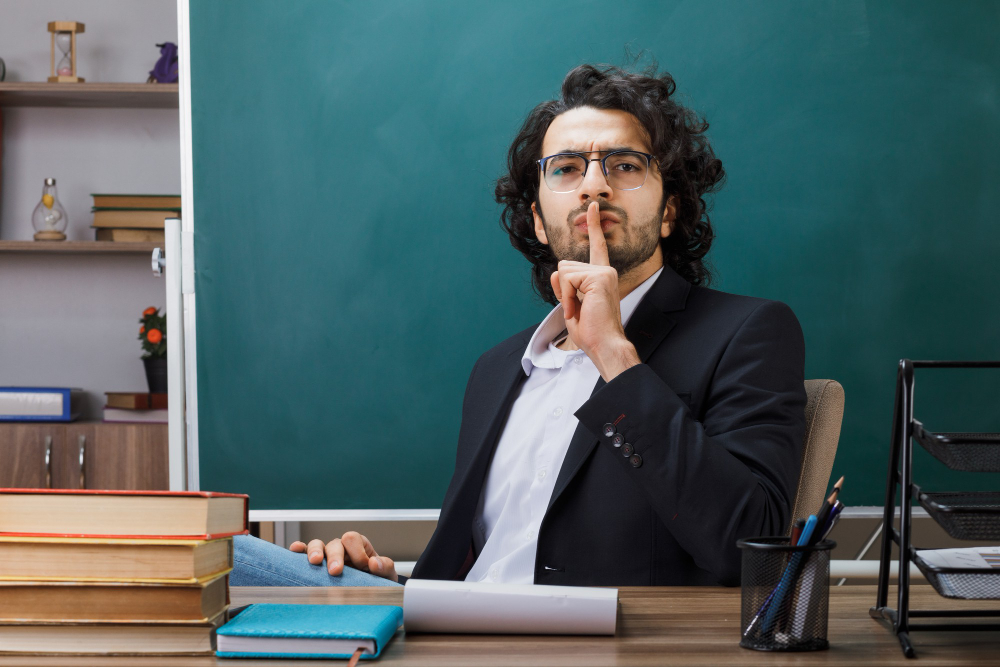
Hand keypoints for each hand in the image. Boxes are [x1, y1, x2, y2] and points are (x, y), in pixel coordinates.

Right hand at [289, 531, 397, 581]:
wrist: (369, 592)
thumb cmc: (376, 579)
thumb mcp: (386, 573)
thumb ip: (384, 566)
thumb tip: (374, 564)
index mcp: (359, 545)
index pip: (353, 539)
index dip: (357, 552)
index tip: (363, 567)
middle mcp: (341, 547)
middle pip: (335, 543)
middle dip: (336, 556)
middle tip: (336, 571)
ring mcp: (326, 554)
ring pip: (317, 544)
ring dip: (316, 552)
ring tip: (315, 562)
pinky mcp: (315, 564)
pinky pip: (304, 553)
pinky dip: (300, 550)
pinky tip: (296, 550)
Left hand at [549, 201, 640, 380]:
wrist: (604, 345)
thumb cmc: (591, 332)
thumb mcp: (571, 306)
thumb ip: (564, 288)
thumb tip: (556, 272)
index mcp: (602, 277)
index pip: (597, 247)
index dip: (593, 225)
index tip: (592, 206)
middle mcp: (605, 271)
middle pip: (564, 265)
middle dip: (562, 288)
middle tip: (577, 310)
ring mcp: (604, 272)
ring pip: (563, 271)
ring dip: (564, 294)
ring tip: (579, 311)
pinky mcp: (599, 277)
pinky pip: (567, 279)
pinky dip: (566, 296)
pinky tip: (577, 308)